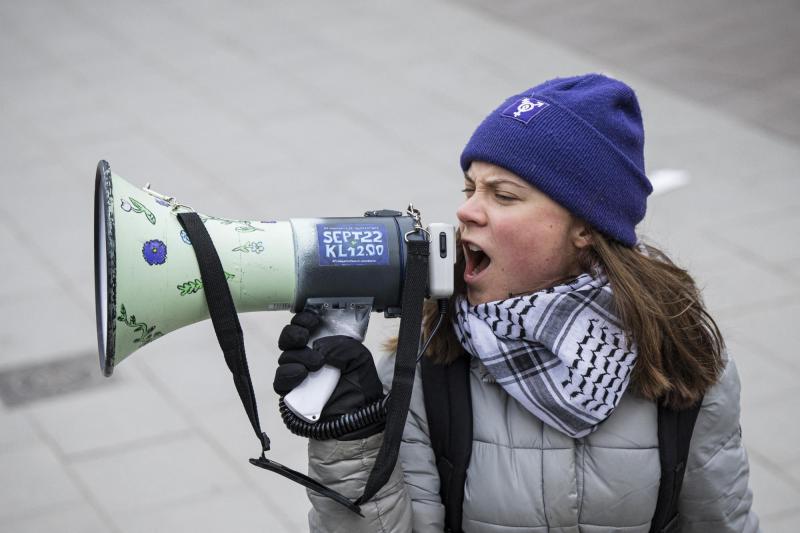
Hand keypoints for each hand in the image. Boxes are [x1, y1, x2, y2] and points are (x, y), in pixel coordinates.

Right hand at [273, 310, 384, 438]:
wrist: (359, 417)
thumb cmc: (360, 385)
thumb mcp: (359, 357)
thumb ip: (341, 345)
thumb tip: (319, 346)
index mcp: (323, 344)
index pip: (304, 326)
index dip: (303, 319)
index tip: (312, 319)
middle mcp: (307, 357)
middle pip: (288, 339)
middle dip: (293, 333)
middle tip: (305, 336)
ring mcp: (298, 374)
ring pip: (285, 357)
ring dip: (299, 356)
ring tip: (317, 364)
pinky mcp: (291, 393)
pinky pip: (280, 380)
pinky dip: (289, 373)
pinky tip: (302, 373)